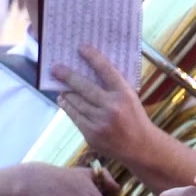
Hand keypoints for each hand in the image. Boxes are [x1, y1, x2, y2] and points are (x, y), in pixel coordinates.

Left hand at [52, 46, 155, 162]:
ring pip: (76, 102)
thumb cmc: (134, 118)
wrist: (140, 147)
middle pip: (84, 87)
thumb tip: (88, 71)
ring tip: (60, 85)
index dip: (93, 57)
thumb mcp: (130, 98)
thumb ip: (113, 86)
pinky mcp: (92, 134)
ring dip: (66, 92)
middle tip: (55, 68)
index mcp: (125, 94)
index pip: (107, 70)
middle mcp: (112, 107)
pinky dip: (67, 107)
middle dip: (67, 76)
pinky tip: (63, 100)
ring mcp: (100, 122)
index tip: (81, 48)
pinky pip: (75, 116)